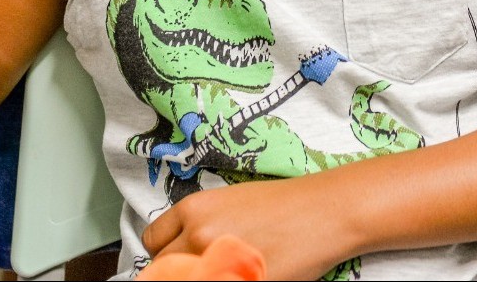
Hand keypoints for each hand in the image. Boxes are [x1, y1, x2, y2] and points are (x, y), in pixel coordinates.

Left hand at [143, 177, 350, 280]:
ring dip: (201, 277)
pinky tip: (243, 277)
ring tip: (225, 271)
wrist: (323, 211)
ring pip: (188, 279)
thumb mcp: (232, 203)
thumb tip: (182, 251)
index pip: (153, 242)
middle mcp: (199, 234)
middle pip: (164, 269)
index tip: (173, 262)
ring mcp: (217, 262)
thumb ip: (201, 225)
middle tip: (204, 268)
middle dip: (179, 272)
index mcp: (195, 208)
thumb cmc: (284, 204)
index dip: (163, 255)